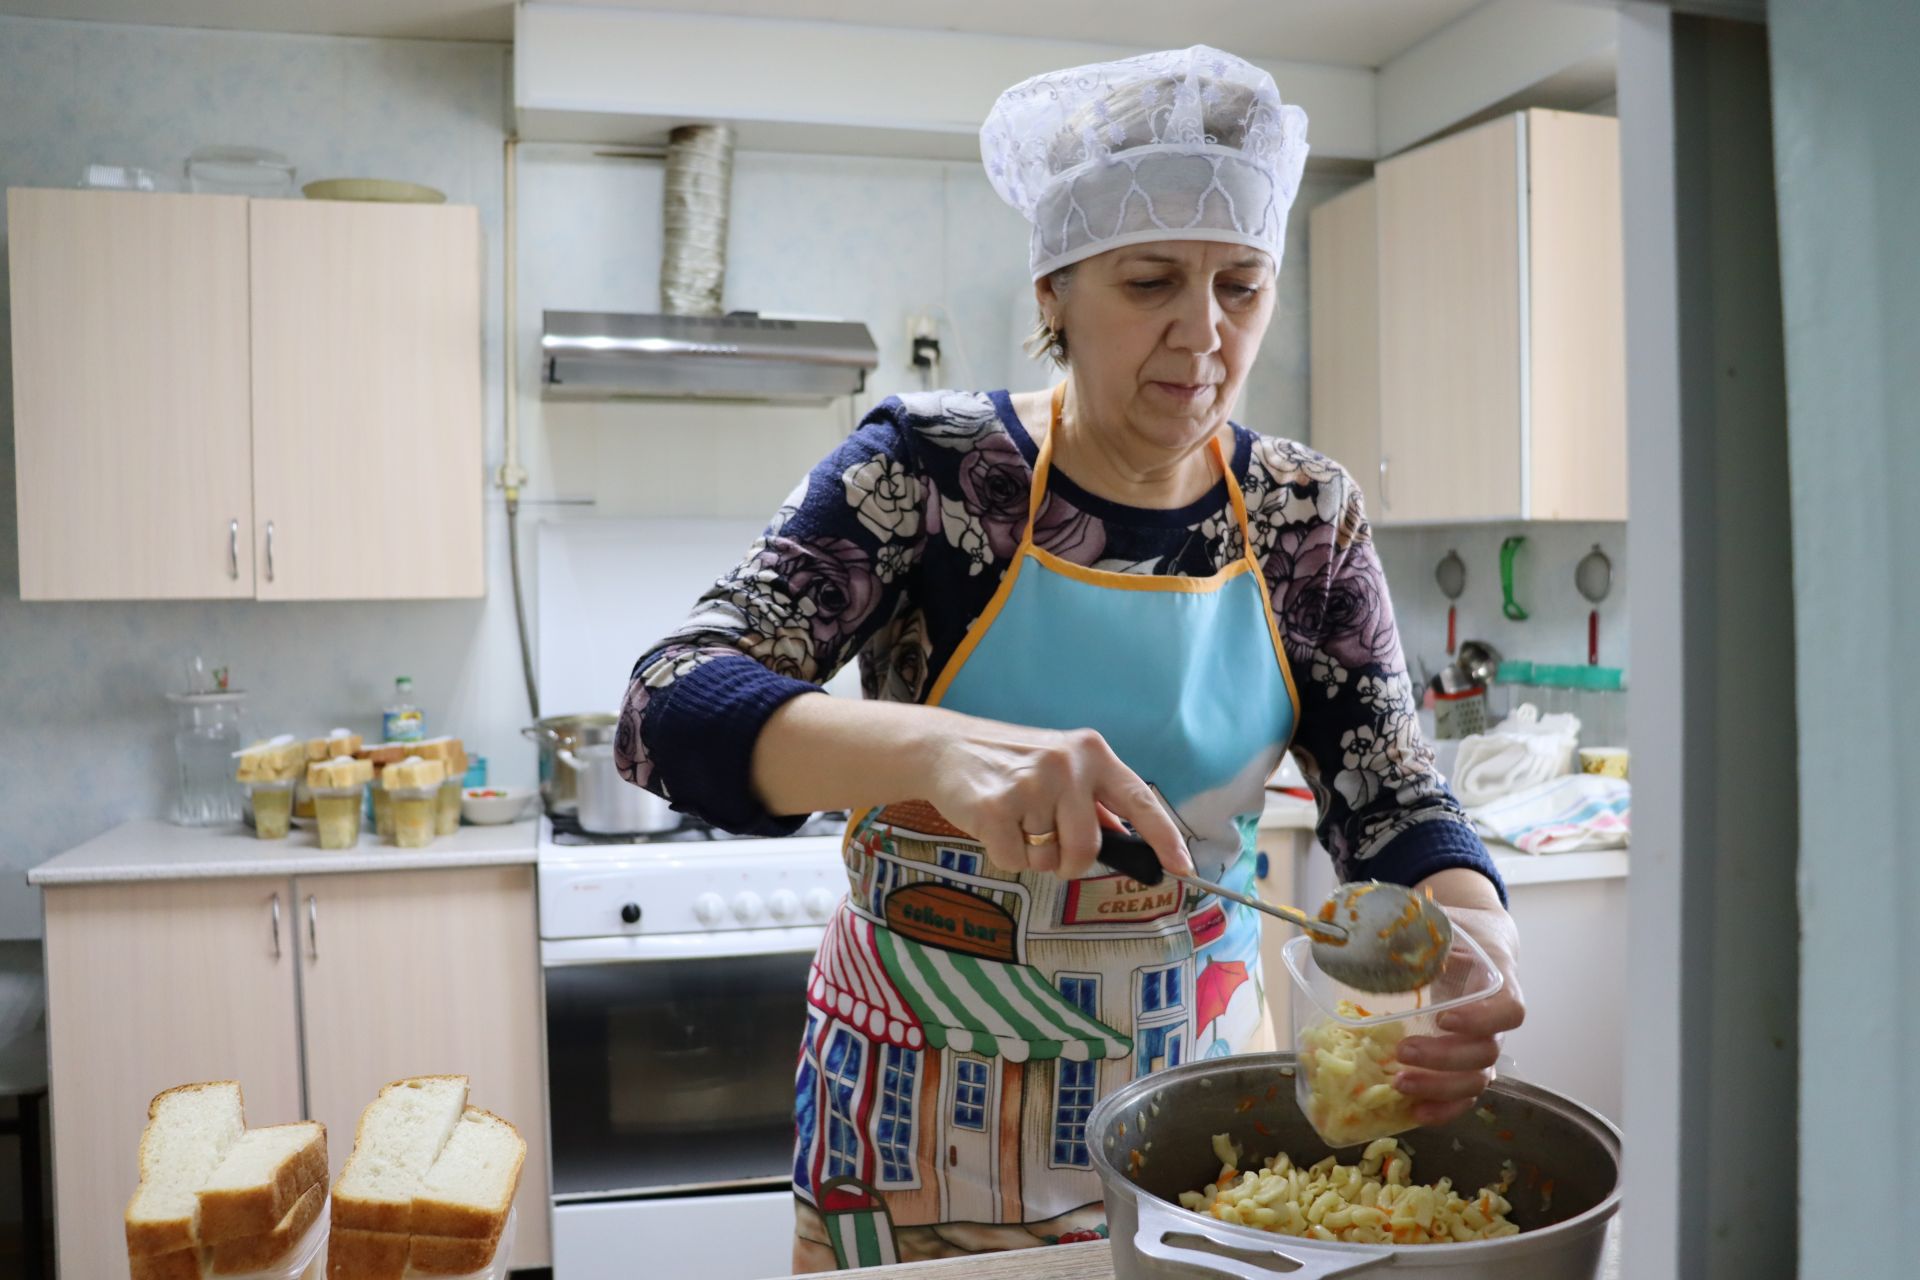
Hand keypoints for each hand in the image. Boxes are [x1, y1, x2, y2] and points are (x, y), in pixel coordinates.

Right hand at [922, 715, 1192, 880]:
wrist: (944, 746)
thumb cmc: (1008, 761)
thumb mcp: (1059, 765)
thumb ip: (1093, 799)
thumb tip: (1128, 836)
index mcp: (1092, 752)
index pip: (1140, 800)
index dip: (1164, 838)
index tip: (1182, 867)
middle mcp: (1067, 765)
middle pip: (1088, 848)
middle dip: (1068, 861)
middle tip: (1045, 841)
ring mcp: (1031, 785)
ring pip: (1048, 859)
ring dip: (1031, 853)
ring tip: (1014, 819)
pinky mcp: (996, 808)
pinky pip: (1015, 860)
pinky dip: (1003, 853)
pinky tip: (992, 822)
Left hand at [1390, 869, 1524, 1126]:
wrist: (1479, 942)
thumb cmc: (1459, 932)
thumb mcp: (1443, 921)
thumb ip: (1418, 926)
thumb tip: (1369, 931)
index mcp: (1498, 981)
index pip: (1508, 1010)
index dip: (1481, 1020)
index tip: (1445, 1019)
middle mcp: (1497, 1021)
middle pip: (1485, 1052)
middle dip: (1443, 1059)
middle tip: (1402, 1053)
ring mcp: (1484, 1044)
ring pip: (1477, 1079)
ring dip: (1440, 1088)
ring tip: (1399, 1084)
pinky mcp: (1466, 1062)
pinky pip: (1464, 1094)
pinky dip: (1445, 1109)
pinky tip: (1416, 1113)